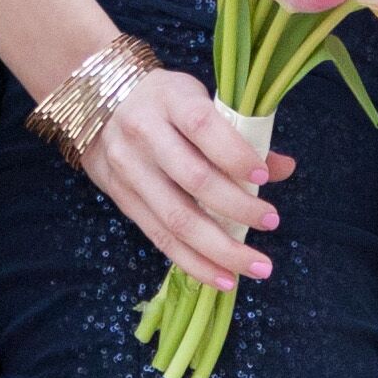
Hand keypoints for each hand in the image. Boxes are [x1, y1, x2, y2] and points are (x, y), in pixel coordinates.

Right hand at [80, 64, 290, 291]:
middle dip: (238, 207)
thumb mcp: (198, 100)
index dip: (234, 153)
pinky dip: (195, 263)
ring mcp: (129, 170)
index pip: (202, 126)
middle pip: (193, 179)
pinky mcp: (122, 200)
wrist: (95, 103)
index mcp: (169, 100)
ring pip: (176, 219)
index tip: (264, 176)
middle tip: (272, 222)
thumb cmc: (163, 103)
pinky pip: (160, 238)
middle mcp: (144, 134)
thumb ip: (239, 132)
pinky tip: (224, 277)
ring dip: (221, 249)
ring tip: (257, 266)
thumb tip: (282, 168)